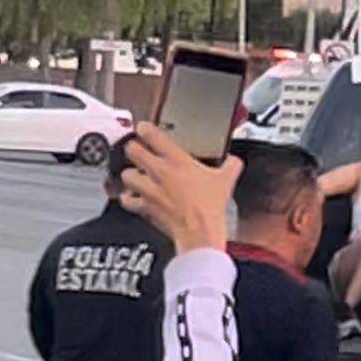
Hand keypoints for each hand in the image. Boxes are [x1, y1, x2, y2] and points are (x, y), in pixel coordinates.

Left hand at [120, 123, 240, 253]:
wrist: (200, 232)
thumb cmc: (210, 207)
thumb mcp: (226, 180)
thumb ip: (231, 165)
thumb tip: (234, 161)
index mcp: (178, 161)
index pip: (153, 135)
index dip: (145, 128)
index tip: (144, 128)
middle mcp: (159, 172)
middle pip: (133, 151)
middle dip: (133, 148)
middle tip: (135, 148)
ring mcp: (149, 190)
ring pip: (127, 174)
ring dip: (130, 174)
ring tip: (134, 174)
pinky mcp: (144, 207)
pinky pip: (127, 200)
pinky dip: (128, 198)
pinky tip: (132, 197)